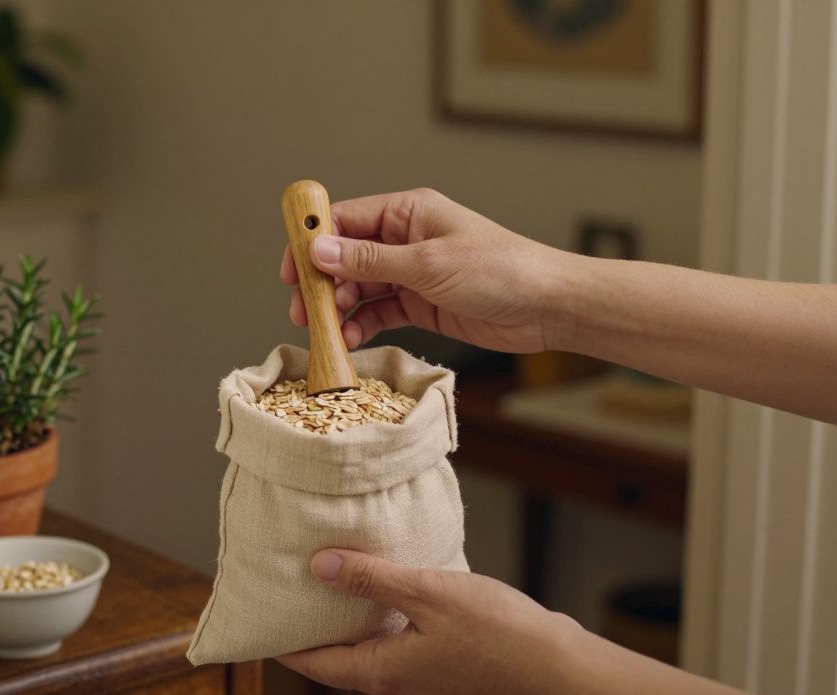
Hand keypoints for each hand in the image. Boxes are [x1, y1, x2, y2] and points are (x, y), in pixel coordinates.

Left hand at [276, 548, 579, 694]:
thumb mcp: (427, 593)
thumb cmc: (497, 631)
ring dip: (349, 625)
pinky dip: (381, 625)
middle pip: (339, 661)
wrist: (556, 663)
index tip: (259, 622)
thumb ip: (372, 579)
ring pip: (369, 654)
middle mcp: (397, 686)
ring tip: (333, 587)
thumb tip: (320, 567)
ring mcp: (422, 682)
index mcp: (383, 674)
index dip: (284, 644)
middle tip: (291, 595)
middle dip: (314, 631)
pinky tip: (389, 595)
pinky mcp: (444, 672)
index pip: (315, 664)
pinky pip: (397, 649)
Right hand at [279, 188, 565, 351]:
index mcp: (408, 212)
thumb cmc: (499, 270)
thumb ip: (371, 262)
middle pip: (346, 257)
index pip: (346, 220)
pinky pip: (378, 312)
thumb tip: (320, 251)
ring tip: (324, 330)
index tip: (291, 268)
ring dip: (338, 308)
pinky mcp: (420, 304)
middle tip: (303, 309)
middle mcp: (405, 239)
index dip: (314, 242)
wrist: (545, 306)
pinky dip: (361, 325)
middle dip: (321, 282)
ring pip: (359, 288)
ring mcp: (411, 273)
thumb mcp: (428, 264)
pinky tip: (349, 339)